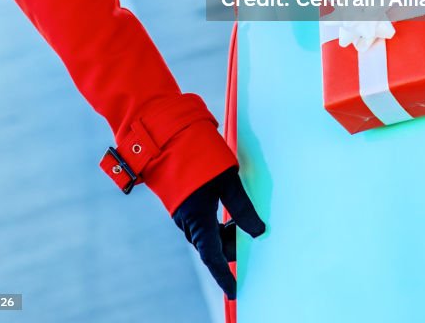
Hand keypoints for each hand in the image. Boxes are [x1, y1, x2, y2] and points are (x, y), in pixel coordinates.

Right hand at [172, 166, 265, 299]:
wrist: (166, 133)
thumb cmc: (199, 153)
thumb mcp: (227, 178)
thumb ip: (242, 207)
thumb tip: (258, 231)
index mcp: (197, 218)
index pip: (213, 256)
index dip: (224, 275)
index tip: (234, 290)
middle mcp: (186, 219)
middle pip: (211, 245)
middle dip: (231, 246)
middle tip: (250, 233)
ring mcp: (182, 211)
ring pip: (206, 233)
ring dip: (223, 233)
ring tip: (240, 218)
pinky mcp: (181, 202)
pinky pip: (200, 222)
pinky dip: (215, 223)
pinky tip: (226, 210)